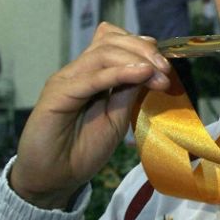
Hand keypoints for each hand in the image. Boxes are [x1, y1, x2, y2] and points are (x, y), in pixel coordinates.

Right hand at [10, 22, 171, 208]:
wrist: (53, 178)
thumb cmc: (83, 150)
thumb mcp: (116, 118)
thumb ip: (128, 92)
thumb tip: (151, 69)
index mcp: (92, 73)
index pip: (115, 41)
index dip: (142, 46)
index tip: (166, 65)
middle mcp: (78, 71)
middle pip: (111, 41)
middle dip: (144, 51)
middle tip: (166, 70)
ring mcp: (66, 80)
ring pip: (103, 53)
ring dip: (137, 60)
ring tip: (158, 75)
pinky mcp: (56, 95)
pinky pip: (91, 78)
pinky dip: (119, 73)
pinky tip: (141, 74)